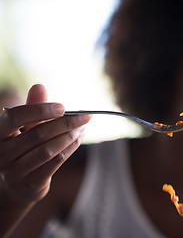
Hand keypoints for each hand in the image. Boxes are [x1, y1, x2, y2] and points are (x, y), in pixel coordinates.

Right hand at [0, 84, 90, 204]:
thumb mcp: (23, 127)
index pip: (15, 117)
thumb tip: (39, 86)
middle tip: (85, 116)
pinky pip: (55, 162)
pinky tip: (79, 138)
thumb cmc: (21, 148)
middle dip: (65, 123)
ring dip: (70, 136)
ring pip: (48, 150)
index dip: (39, 110)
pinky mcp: (31, 183)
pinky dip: (70, 148)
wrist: (16, 185)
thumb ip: (31, 107)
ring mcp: (15, 171)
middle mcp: (2, 153)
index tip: (62, 107)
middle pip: (38, 134)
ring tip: (83, 126)